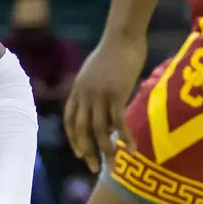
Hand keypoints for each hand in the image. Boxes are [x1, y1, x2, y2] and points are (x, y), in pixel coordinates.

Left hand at [65, 33, 146, 171]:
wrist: (122, 36)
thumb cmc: (114, 52)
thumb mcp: (96, 73)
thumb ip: (95, 91)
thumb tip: (103, 107)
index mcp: (78, 90)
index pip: (70, 120)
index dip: (74, 139)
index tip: (80, 154)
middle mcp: (85, 95)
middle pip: (82, 130)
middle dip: (87, 152)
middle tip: (95, 168)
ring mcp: (99, 95)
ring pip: (99, 130)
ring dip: (107, 150)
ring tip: (114, 165)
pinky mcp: (116, 93)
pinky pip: (118, 122)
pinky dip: (125, 138)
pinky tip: (132, 149)